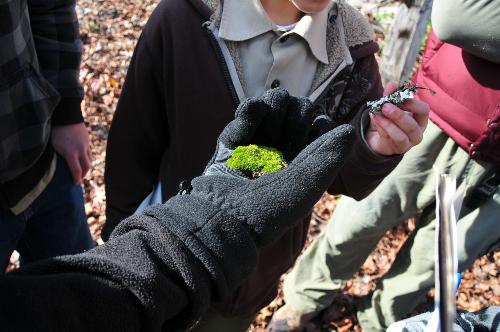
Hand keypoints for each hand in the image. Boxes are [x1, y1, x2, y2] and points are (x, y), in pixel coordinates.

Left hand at [51, 123, 91, 183]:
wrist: (66, 114)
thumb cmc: (55, 130)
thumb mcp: (53, 145)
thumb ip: (57, 156)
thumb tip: (56, 166)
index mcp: (71, 153)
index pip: (76, 171)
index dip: (76, 179)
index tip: (74, 184)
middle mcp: (81, 150)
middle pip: (86, 167)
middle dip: (83, 174)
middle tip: (78, 178)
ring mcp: (85, 144)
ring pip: (90, 159)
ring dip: (86, 166)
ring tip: (81, 169)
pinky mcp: (87, 139)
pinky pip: (89, 151)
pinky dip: (86, 157)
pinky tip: (82, 157)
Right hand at [146, 98, 353, 289]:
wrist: (222, 217)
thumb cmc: (269, 207)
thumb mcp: (307, 184)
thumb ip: (328, 156)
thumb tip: (349, 130)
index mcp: (302, 165)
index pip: (318, 128)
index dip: (317, 124)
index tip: (311, 133)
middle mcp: (281, 153)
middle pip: (297, 111)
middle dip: (295, 114)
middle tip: (287, 134)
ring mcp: (256, 145)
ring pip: (273, 107)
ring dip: (274, 109)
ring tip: (267, 127)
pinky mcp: (232, 142)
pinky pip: (246, 114)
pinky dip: (251, 110)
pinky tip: (251, 113)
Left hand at [366, 82, 429, 154]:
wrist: (379, 138)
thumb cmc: (389, 120)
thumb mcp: (388, 106)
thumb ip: (390, 95)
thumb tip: (393, 84)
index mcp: (420, 118)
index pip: (424, 110)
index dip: (413, 103)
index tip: (399, 97)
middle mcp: (418, 131)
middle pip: (412, 125)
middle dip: (398, 115)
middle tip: (385, 106)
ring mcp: (409, 142)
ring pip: (402, 134)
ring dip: (388, 123)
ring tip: (377, 114)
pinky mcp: (398, 148)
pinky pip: (391, 139)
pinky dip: (383, 128)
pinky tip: (376, 120)